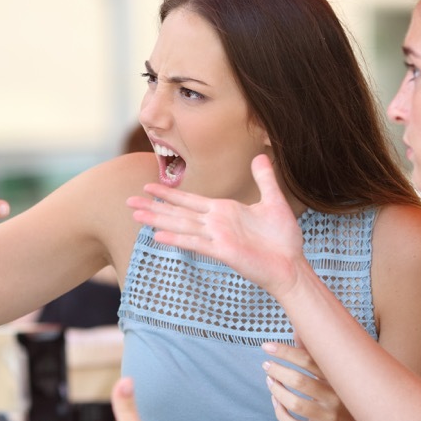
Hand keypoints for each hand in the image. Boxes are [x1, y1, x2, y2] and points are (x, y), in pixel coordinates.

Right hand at [127, 154, 305, 297]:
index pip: (189, 200)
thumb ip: (264, 179)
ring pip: (181, 226)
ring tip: (136, 216)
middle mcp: (215, 224)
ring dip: (158, 220)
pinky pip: (197, 244)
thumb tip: (260, 156)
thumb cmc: (283, 238)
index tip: (148, 186)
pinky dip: (178, 239)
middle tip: (129, 201)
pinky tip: (158, 236)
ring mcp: (217, 238)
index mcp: (223, 212)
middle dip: (153, 206)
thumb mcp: (274, 201)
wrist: (292, 264)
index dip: (168, 193)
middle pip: (178, 212)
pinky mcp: (224, 252)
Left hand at [262, 341, 357, 420]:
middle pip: (299, 381)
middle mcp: (335, 397)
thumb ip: (315, 353)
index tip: (267, 347)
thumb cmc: (344, 396)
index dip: (285, 351)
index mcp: (337, 378)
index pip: (309, 359)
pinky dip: (281, 413)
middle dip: (277, 370)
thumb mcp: (335, 374)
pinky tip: (277, 403)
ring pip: (295, 403)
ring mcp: (328, 418)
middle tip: (266, 365)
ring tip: (270, 381)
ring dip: (277, 390)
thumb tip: (297, 330)